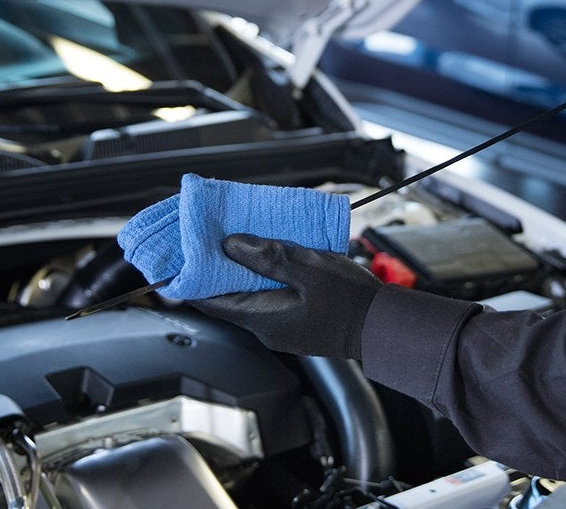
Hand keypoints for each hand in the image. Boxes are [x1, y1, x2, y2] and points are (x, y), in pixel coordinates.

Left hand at [191, 233, 380, 359]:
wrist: (385, 328)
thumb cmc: (352, 302)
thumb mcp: (310, 269)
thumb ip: (269, 257)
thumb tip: (230, 245)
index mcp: (263, 318)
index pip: (209, 301)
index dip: (190, 280)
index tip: (180, 257)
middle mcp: (266, 327)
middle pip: (227, 296)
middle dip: (218, 268)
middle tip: (210, 238)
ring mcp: (281, 327)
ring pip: (249, 296)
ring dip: (243, 270)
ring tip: (241, 240)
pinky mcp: (296, 322)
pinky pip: (269, 297)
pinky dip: (264, 277)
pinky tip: (272, 256)